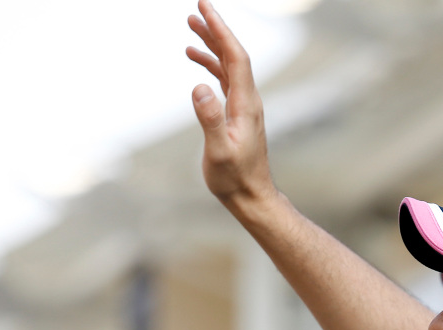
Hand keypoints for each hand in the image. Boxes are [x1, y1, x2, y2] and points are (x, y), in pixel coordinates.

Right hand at [186, 1, 275, 207]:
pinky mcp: (238, 114)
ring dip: (212, 44)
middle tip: (198, 6)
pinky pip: (225, 80)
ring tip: (191, 26)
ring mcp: (244, 107)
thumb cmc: (235, 179)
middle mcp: (248, 101)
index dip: (222, 30)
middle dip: (216, 29)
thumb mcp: (219, 152)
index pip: (236, 57)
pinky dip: (211, 65)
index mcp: (246, 104)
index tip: (205, 8)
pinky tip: (195, 59)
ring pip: (229, 66)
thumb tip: (198, 87)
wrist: (252, 197)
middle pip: (234, 55)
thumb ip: (210, 120)